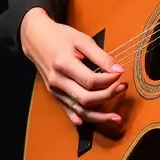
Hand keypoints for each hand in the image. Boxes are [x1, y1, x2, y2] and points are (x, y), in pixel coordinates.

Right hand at [20, 8, 126, 136]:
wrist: (36, 39)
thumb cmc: (60, 37)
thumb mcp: (82, 40)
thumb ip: (100, 56)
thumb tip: (118, 71)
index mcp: (63, 64)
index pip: (91, 81)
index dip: (109, 80)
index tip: (120, 75)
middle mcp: (57, 81)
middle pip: (86, 98)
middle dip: (107, 97)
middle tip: (122, 89)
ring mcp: (55, 90)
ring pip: (79, 110)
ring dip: (99, 116)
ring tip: (116, 118)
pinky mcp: (54, 95)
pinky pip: (69, 111)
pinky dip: (81, 118)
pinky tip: (92, 123)